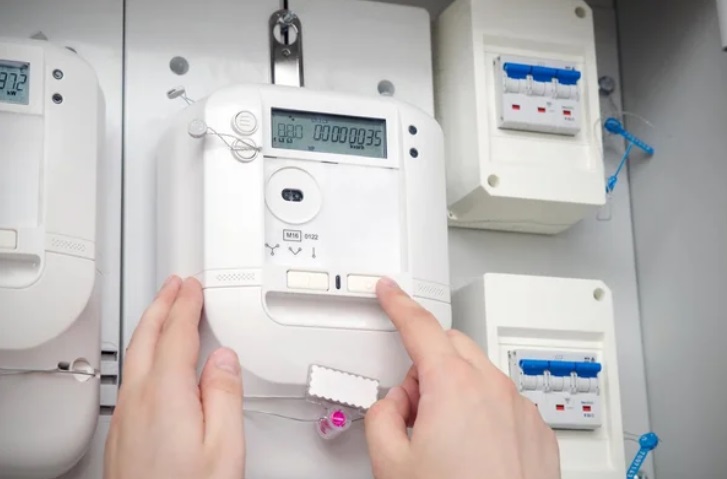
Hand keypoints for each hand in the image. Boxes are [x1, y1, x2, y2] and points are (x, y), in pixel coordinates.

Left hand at [104, 277, 244, 478]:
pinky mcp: (122, 435)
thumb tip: (222, 359)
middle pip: (146, 338)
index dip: (184, 305)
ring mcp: (125, 418)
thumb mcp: (224, 446)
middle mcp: (138, 402)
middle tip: (174, 286)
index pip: (174, 335)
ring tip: (165, 312)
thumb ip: (224, 395)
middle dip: (161, 306)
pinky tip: (154, 361)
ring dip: (151, 328)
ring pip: (135, 357)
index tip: (191, 287)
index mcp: (166, 395)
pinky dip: (145, 355)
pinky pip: (132, 379)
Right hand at [366, 278, 559, 478]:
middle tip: (410, 409)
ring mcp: (521, 410)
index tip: (390, 291)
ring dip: (456, 389)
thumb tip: (395, 403)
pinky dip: (484, 411)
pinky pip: (504, 401)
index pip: (419, 326)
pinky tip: (473, 454)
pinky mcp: (537, 433)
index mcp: (454, 386)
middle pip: (451, 347)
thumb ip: (382, 415)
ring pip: (479, 374)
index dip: (398, 303)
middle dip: (426, 363)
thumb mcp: (390, 462)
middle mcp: (494, 389)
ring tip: (443, 443)